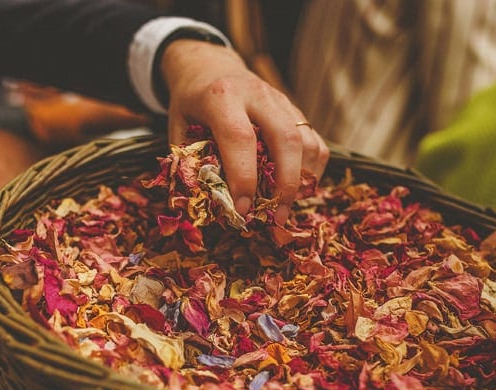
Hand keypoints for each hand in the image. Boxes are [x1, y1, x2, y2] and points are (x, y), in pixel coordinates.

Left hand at [160, 40, 328, 224]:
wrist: (210, 66)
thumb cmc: (192, 104)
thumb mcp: (179, 127)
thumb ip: (189, 162)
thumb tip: (204, 205)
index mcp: (222, 96)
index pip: (239, 138)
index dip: (243, 177)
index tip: (242, 209)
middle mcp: (257, 94)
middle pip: (286, 138)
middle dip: (285, 183)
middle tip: (277, 217)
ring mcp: (281, 100)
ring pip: (307, 141)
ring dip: (303, 180)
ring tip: (287, 208)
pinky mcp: (295, 110)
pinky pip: (316, 141)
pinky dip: (313, 170)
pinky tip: (298, 190)